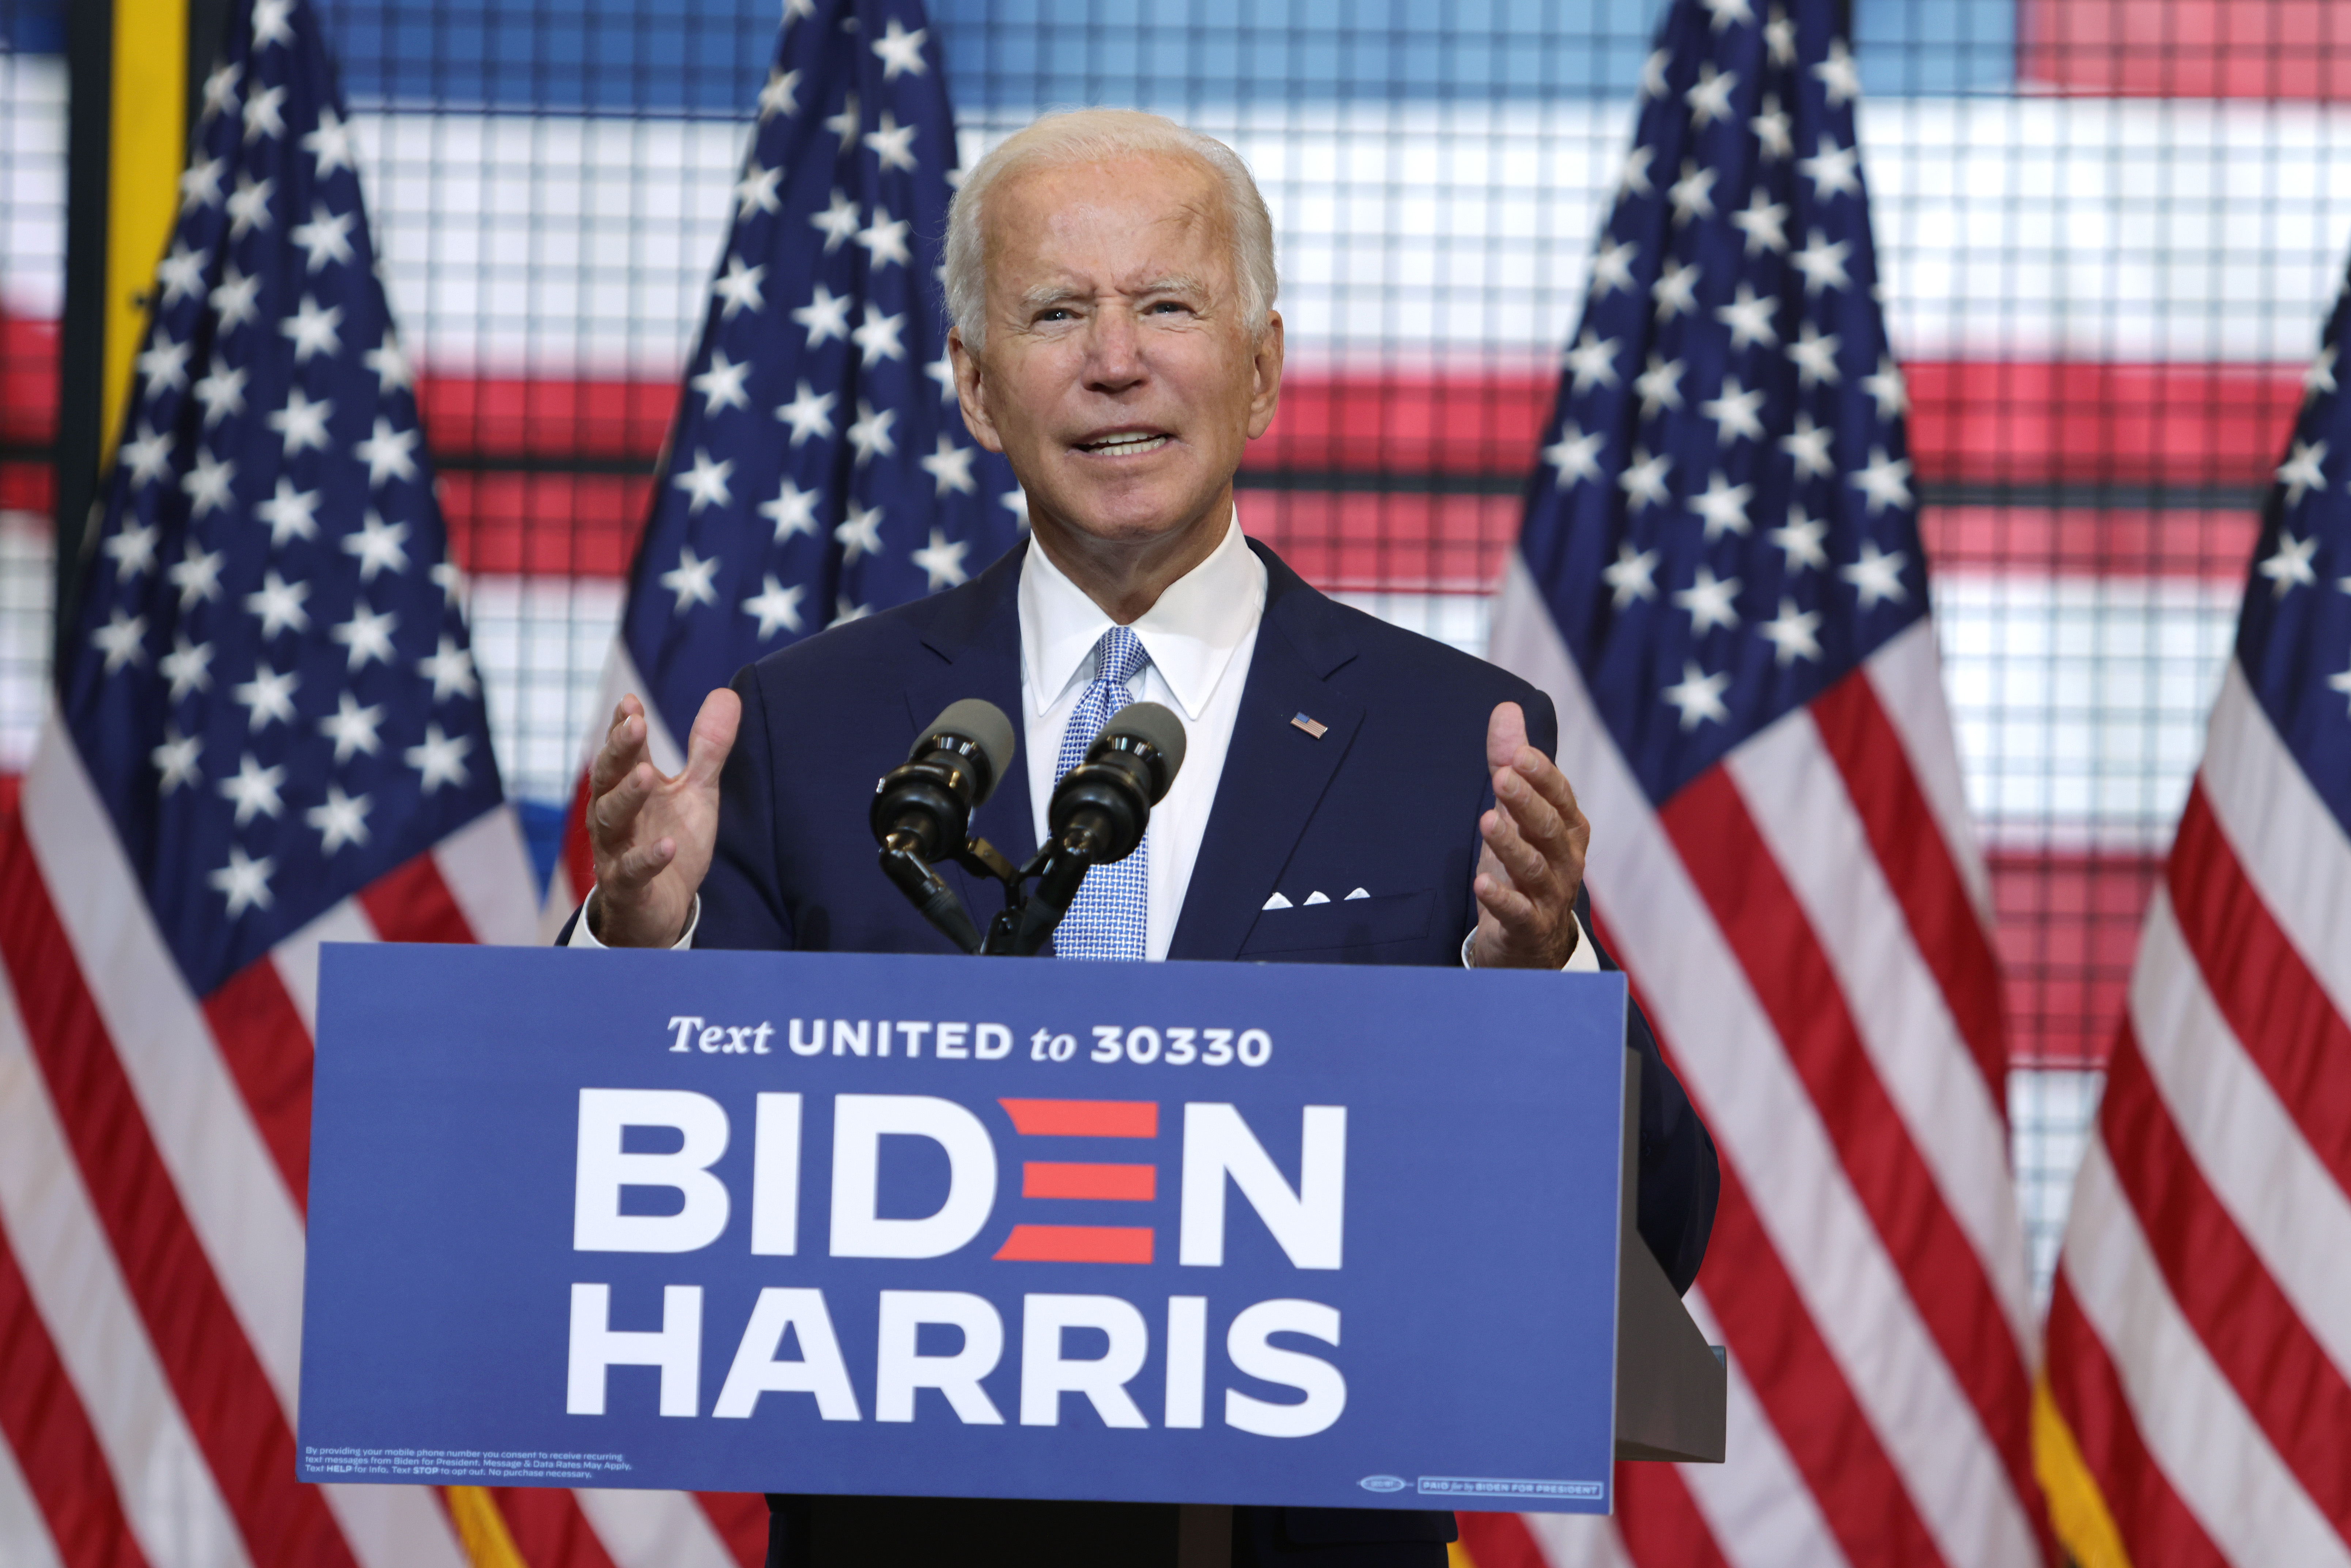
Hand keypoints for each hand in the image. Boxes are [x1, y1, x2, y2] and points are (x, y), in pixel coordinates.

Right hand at [585, 688, 740, 946]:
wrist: (661, 907)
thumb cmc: (672, 838)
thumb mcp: (696, 791)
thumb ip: (707, 749)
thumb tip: (726, 693)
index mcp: (629, 786)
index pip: (623, 751)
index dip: (624, 726)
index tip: (631, 701)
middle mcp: (614, 814)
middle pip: (608, 777)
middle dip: (619, 750)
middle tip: (634, 724)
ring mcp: (616, 849)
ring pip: (610, 818)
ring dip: (627, 796)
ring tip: (646, 774)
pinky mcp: (627, 885)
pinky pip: (633, 871)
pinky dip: (648, 858)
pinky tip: (667, 846)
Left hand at [1470, 700, 1589, 969]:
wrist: (1535, 942)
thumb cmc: (1525, 864)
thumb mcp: (1518, 812)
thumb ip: (1510, 762)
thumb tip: (1506, 707)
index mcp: (1567, 827)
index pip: (1559, 795)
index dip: (1542, 775)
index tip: (1519, 753)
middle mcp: (1565, 859)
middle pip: (1548, 827)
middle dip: (1527, 802)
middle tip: (1503, 778)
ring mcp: (1550, 895)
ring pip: (1534, 867)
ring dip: (1511, 844)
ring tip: (1487, 821)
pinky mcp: (1529, 926)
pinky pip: (1518, 911)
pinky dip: (1501, 897)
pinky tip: (1481, 883)